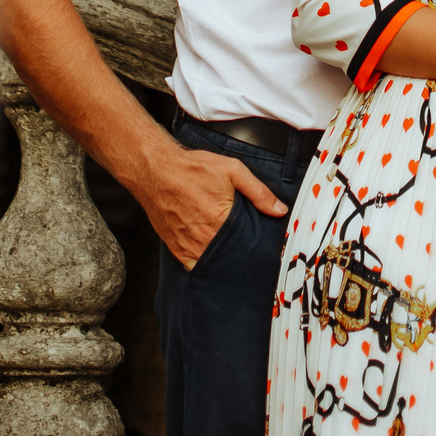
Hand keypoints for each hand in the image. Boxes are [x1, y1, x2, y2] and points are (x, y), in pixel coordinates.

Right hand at [139, 145, 288, 267]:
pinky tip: (211, 255)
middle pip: (230, 258)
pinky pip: (193, 266)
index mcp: (220, 221)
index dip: (256, 248)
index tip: (262, 248)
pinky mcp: (176, 249)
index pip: (246, 246)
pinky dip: (204, 263)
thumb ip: (258, 192)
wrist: (155, 170)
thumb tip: (279, 209)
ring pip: (212, 265)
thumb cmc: (191, 169)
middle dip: (241, 257)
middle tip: (249, 252)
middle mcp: (203, 239)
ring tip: (232, 254)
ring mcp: (188, 247)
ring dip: (223, 262)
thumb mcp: (232, 170)